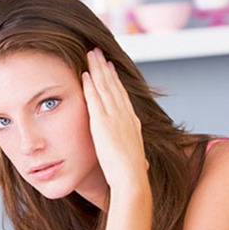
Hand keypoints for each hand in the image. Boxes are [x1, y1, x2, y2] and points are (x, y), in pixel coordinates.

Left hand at [82, 48, 148, 190]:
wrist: (131, 178)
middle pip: (113, 85)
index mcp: (132, 122)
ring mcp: (114, 117)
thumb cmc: (132, 174)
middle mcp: (125, 115)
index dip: (115, 79)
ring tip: (91, 54)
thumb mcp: (137, 159)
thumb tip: (145, 163)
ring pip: (104, 86)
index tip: (109, 67)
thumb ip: (136, 155)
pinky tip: (83, 74)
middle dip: (105, 67)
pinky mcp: (102, 122)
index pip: (121, 95)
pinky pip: (95, 98)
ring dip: (97, 69)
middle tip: (98, 52)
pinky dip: (89, 84)